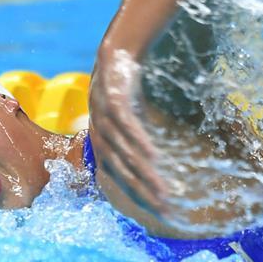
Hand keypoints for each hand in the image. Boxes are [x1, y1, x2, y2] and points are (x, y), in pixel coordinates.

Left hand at [89, 46, 169, 216]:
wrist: (117, 51)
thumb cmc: (124, 88)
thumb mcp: (126, 117)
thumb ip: (131, 140)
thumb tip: (149, 161)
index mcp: (101, 140)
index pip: (116, 176)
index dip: (135, 195)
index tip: (158, 210)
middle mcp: (98, 132)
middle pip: (119, 169)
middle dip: (141, 191)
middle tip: (164, 208)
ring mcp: (103, 116)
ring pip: (123, 151)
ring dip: (143, 172)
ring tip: (163, 189)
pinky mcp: (113, 98)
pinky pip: (126, 124)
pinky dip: (138, 141)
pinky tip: (154, 155)